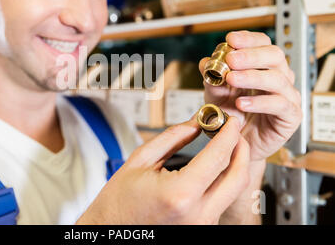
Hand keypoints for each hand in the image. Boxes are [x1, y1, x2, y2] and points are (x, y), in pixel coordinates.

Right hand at [76, 117, 250, 224]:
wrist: (110, 230)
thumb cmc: (119, 201)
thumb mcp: (141, 160)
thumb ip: (173, 138)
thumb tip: (196, 122)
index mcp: (180, 194)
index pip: (217, 157)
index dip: (228, 134)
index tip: (230, 120)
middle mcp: (198, 214)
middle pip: (238, 176)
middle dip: (241, 148)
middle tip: (233, 131)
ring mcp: (202, 224)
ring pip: (233, 190)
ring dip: (234, 164)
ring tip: (223, 144)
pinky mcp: (202, 227)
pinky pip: (222, 199)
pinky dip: (223, 179)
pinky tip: (214, 165)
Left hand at [199, 31, 302, 160]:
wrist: (237, 144)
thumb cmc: (231, 116)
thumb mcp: (215, 94)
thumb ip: (211, 78)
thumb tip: (205, 62)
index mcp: (262, 66)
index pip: (262, 43)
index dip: (248, 39)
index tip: (231, 39)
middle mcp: (278, 77)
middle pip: (274, 55)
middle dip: (251, 55)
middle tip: (231, 58)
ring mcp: (287, 95)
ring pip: (277, 79)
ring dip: (252, 76)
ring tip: (232, 79)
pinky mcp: (290, 116)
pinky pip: (280, 105)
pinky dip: (260, 102)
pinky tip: (242, 103)